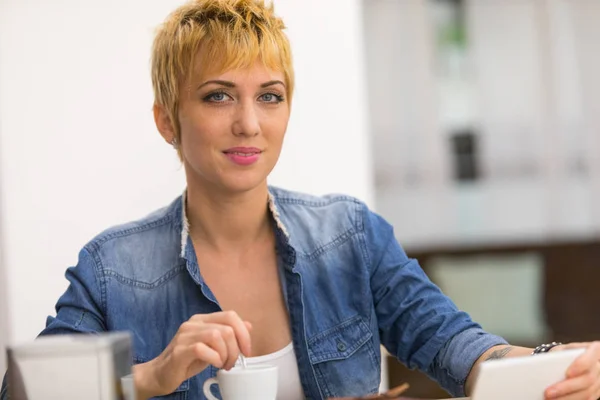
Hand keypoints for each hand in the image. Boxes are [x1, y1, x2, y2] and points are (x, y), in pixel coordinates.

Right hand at [133, 311, 251, 399]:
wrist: (160, 374)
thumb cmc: (187, 361)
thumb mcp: (212, 346)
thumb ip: (228, 335)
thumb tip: (249, 325)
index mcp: (203, 319)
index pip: (230, 315)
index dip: (244, 333)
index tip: (246, 351)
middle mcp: (193, 323)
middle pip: (226, 328)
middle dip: (235, 349)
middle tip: (231, 363)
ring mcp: (185, 336)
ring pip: (217, 336)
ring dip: (226, 354)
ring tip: (222, 365)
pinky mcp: (179, 350)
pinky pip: (203, 349)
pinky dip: (214, 359)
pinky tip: (213, 365)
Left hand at [545, 341, 599, 399]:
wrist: (566, 361)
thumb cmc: (563, 354)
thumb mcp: (561, 350)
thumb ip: (559, 356)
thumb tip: (544, 365)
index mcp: (594, 350)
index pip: (592, 356)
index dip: (581, 364)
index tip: (568, 373)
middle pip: (588, 379)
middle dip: (567, 387)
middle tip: (548, 392)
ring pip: (587, 393)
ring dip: (567, 397)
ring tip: (549, 399)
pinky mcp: (597, 392)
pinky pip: (586, 399)